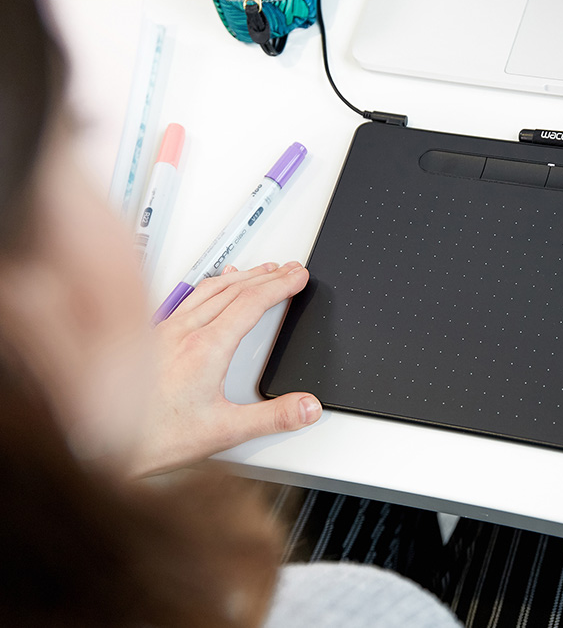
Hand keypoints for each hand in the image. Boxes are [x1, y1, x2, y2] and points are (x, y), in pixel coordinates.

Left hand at [130, 261, 320, 476]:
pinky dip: (211, 284)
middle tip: (291, 269)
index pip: (251, 303)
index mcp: (205, 349)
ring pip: (210, 289)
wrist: (103, 444)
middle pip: (234, 290)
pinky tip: (215, 284)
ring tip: (263, 270)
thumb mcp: (224, 431)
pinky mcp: (152, 337)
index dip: (279, 286)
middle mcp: (184, 333)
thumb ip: (273, 418)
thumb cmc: (152, 437)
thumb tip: (308, 407)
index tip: (298, 277)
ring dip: (242, 276)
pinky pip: (187, 298)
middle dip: (268, 276)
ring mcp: (165, 332)